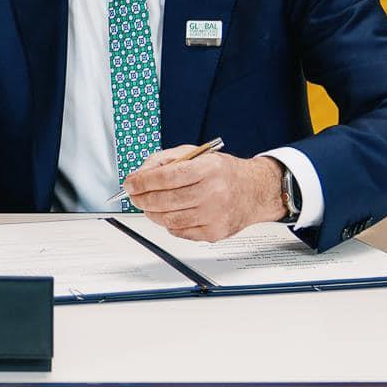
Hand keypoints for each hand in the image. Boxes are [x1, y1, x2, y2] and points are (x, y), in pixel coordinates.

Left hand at [124, 149, 283, 242]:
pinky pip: (180, 232)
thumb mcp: (196, 154)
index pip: (166, 177)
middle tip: (134, 196)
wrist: (256, 191)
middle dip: (142, 199)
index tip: (130, 184)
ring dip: (152, 213)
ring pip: (169, 220)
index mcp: (208, 168)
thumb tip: (139, 175)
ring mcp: (215, 215)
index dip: (142, 181)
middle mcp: (214, 192)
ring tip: (150, 206)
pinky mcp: (214, 233)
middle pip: (165, 200)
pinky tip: (171, 214)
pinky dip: (169, 224)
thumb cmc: (223, 172)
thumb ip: (165, 160)